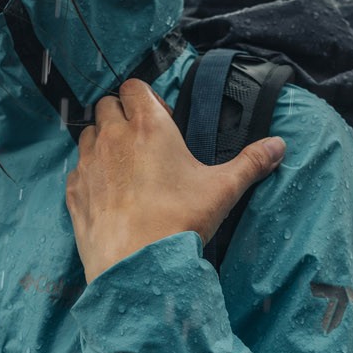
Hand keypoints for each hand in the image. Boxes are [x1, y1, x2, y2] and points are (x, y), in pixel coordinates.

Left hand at [66, 79, 284, 282]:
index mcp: (149, 126)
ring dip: (102, 141)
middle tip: (142, 142)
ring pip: (87, 134)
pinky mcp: (74, 192)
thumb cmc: (180, 221)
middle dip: (121, 115)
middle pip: (106, 105)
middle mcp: (113, 137)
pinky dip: (88, 173)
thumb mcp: (223, 189)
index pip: (134, 87)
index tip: (160, 120)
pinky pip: (76, 169)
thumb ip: (251, 163)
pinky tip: (107, 192)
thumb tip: (278, 146)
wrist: (138, 264)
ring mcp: (89, 163)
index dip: (145, 97)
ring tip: (124, 166)